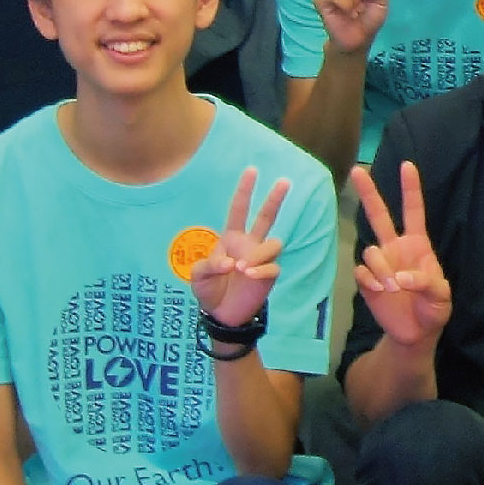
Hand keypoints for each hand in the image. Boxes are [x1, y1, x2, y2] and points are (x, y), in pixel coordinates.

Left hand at [188, 165, 292, 328]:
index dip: (245, 190)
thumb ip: (210, 265)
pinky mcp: (269, 276)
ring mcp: (261, 259)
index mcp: (231, 238)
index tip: (252, 170)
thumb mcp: (199, 275)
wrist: (221, 314)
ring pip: (273, 243)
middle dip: (274, 199)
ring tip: (242, 268)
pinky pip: (273, 267)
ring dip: (259, 254)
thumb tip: (231, 262)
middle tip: (284, 181)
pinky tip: (248, 276)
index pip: (239, 209)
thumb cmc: (209, 290)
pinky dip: (261, 270)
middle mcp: (249, 244)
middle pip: (266, 217)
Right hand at [348, 162, 450, 352]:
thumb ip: (426, 283)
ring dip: (381, 268)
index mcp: (418, 245)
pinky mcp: (367, 281)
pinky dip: (371, 281)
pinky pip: (361, 272)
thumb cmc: (434, 310)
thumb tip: (400, 278)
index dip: (410, 189)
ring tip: (393, 287)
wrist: (415, 334)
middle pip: (379, 215)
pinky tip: (381, 292)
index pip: (413, 211)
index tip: (407, 165)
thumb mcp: (442, 297)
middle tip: (357, 171)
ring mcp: (380, 263)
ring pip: (369, 250)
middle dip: (368, 193)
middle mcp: (395, 248)